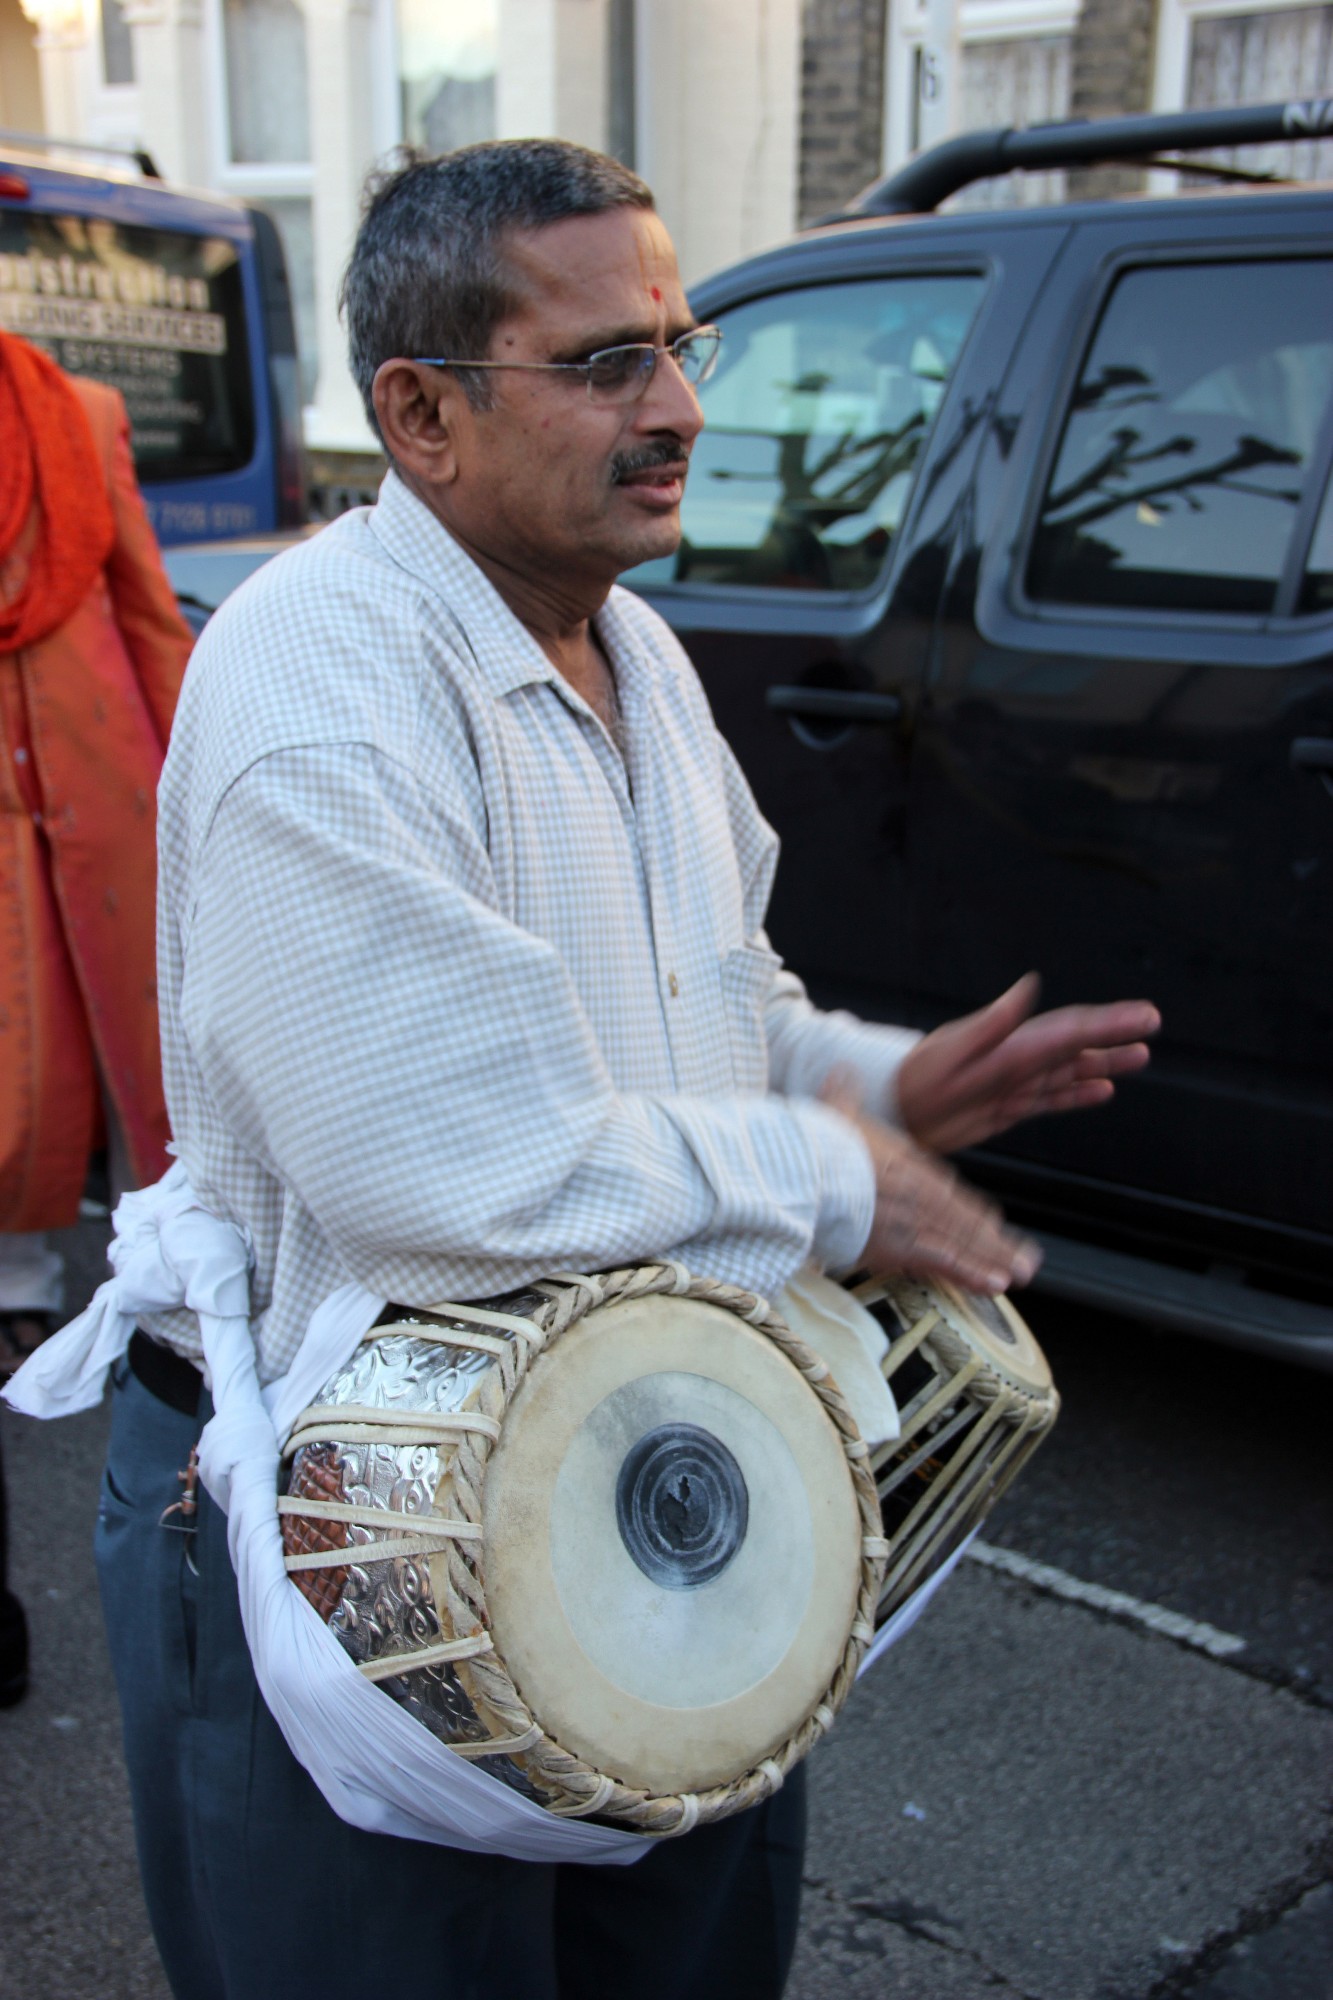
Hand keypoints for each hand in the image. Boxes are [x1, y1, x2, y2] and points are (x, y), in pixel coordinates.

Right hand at [824, 1080, 1041, 1295]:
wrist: (810, 1173)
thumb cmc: (822, 1146)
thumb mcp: (836, 1113)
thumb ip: (844, 1094)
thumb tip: (842, 1069)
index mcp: (908, 1163)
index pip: (947, 1190)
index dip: (970, 1209)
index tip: (990, 1220)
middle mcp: (921, 1192)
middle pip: (966, 1219)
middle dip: (995, 1240)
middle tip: (1022, 1257)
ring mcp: (916, 1221)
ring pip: (964, 1242)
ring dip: (994, 1259)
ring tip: (1018, 1273)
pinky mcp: (903, 1248)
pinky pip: (946, 1263)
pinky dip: (972, 1273)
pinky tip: (995, 1283)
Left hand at [896, 974, 1159, 1154]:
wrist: (893, 1106)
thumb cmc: (917, 1078)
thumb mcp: (953, 1050)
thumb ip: (993, 1023)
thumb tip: (1029, 986)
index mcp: (1015, 1045)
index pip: (1072, 1030)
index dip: (1111, 1023)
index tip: (1144, 1015)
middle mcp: (1020, 1059)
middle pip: (1078, 1045)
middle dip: (1116, 1035)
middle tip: (1152, 1023)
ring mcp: (1016, 1083)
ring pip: (1071, 1072)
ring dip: (1105, 1064)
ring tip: (1139, 1056)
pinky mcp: (1007, 1106)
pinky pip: (1051, 1099)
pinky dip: (1078, 1095)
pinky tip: (1101, 1091)